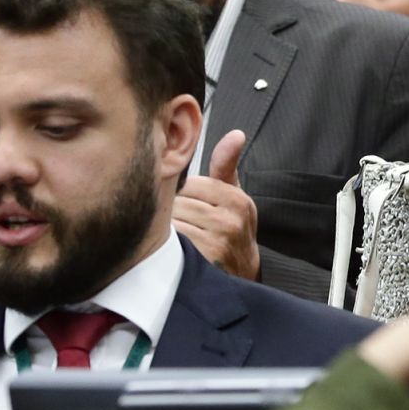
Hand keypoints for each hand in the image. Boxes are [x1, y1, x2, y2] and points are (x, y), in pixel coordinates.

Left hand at [174, 129, 260, 280]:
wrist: (241, 275)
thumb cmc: (231, 231)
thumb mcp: (234, 198)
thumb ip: (226, 166)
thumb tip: (235, 135)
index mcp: (237, 200)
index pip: (191, 184)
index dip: (184, 196)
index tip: (191, 208)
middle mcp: (231, 220)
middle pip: (179, 203)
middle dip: (175, 212)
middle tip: (184, 225)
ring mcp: (218, 240)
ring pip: (173, 221)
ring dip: (168, 229)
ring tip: (178, 238)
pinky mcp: (203, 259)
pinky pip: (172, 240)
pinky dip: (167, 245)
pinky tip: (174, 250)